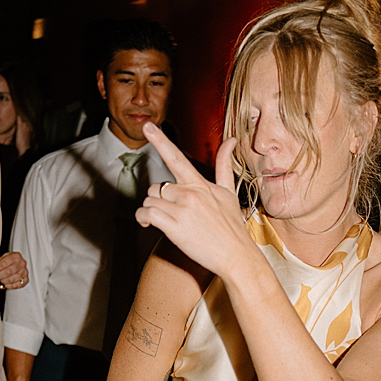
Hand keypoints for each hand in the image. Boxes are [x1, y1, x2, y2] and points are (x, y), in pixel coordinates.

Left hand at [0, 251, 28, 291]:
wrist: (16, 264)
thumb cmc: (8, 261)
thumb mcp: (2, 258)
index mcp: (16, 256)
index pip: (4, 263)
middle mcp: (22, 263)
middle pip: (9, 271)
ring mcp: (25, 272)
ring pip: (12, 279)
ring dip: (3, 281)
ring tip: (0, 280)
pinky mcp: (26, 280)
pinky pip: (17, 285)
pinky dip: (9, 286)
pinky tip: (5, 284)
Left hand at [135, 125, 253, 281]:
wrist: (236, 255)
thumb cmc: (231, 226)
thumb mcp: (229, 192)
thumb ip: (225, 165)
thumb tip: (231, 139)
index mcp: (201, 183)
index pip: (176, 158)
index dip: (159, 141)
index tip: (147, 126)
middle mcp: (190, 193)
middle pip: (156, 187)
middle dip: (159, 200)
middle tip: (172, 212)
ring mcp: (182, 209)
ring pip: (149, 200)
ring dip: (152, 211)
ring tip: (165, 221)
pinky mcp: (174, 226)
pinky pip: (146, 213)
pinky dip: (143, 219)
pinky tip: (150, 225)